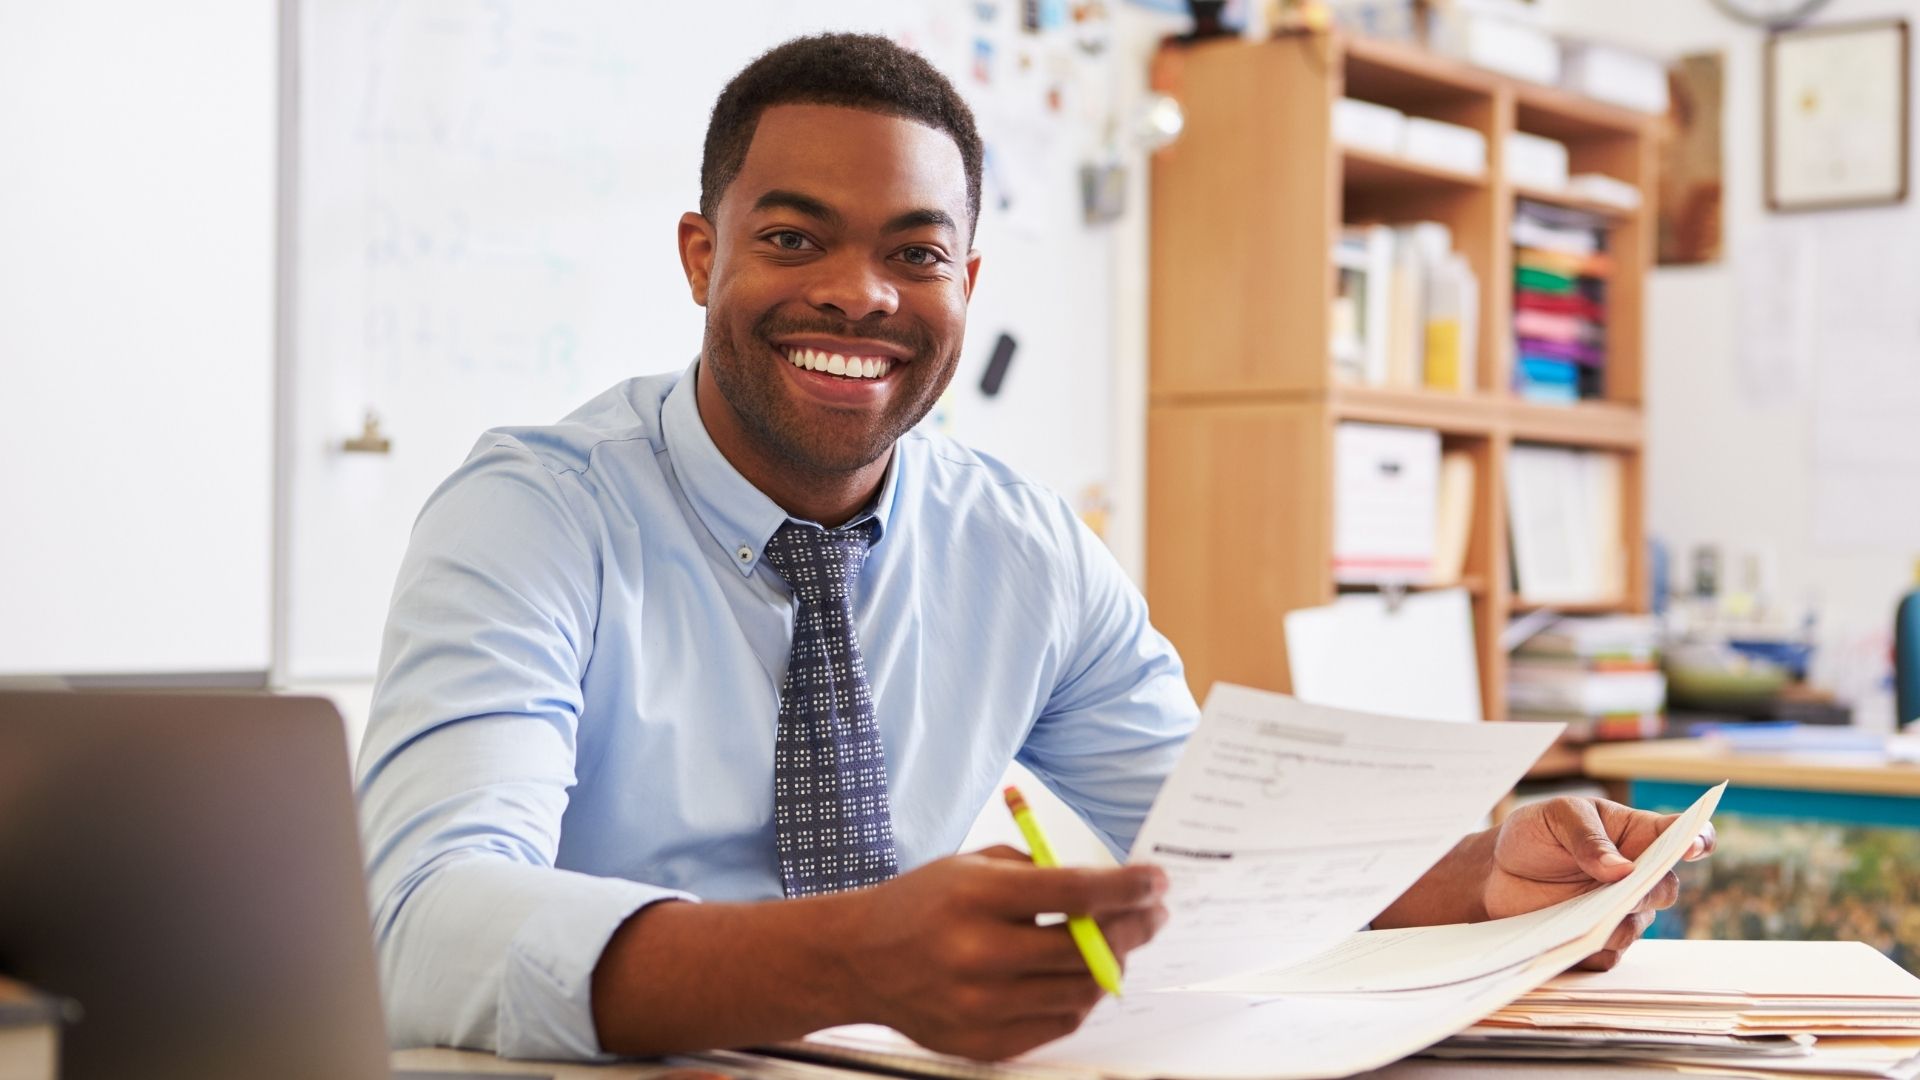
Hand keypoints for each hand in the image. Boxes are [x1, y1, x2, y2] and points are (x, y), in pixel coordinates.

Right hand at [836, 846, 1167, 1059]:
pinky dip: (1078, 1000)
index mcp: (978, 897)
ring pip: (1082, 992)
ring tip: (1113, 946)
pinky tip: (1078, 978)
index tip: (1156, 881)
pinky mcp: (982, 1041)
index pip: (1076, 893)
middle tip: (1151, 914)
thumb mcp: (972, 865)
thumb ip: (1040, 873)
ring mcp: (981, 1005)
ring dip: (1110, 966)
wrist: (857, 960)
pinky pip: (1058, 1025)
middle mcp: (980, 953)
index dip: (1127, 887)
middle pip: (1087, 949)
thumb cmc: (920, 904)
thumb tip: (1110, 891)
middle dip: (1134, 927)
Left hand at [1484, 797, 1714, 970]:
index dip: (1697, 841)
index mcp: (1635, 835)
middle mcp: (1637, 877)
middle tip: (1627, 886)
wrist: (1496, 872)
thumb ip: (1588, 838)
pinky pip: (1606, 955)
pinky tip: (1570, 941)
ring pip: (1636, 925)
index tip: (1693, 846)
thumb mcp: (1556, 818)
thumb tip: (1622, 869)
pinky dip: (1590, 949)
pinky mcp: (1598, 943)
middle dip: (1650, 888)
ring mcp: (1620, 912)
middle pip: (1665, 888)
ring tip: (1587, 917)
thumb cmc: (1535, 835)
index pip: (1681, 836)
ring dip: (1616, 922)